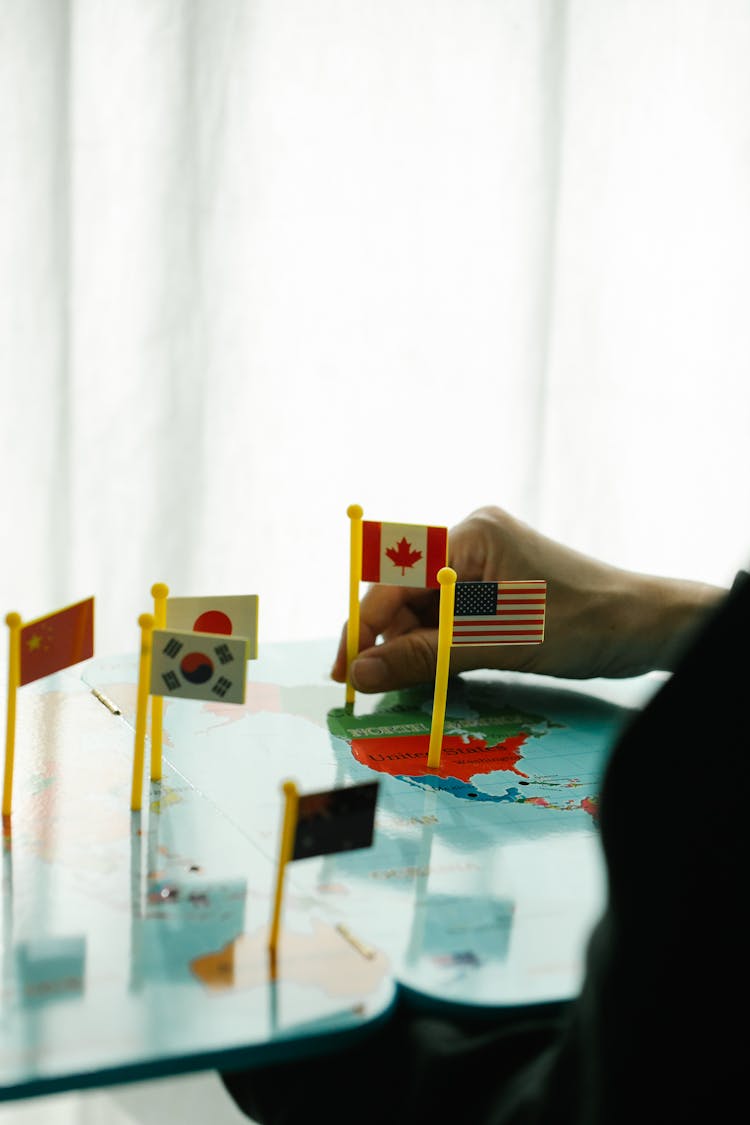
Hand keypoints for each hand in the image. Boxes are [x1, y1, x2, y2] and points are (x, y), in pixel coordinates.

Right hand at [330, 505, 724, 691]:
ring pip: (426, 614)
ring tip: (399, 688)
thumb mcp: (500, 642)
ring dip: (413, 651)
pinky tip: (429, 677)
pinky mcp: (495, 598)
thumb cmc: (583, 622)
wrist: (646, 627)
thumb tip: (363, 672)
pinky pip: (450, 624)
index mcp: (471, 535)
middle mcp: (472, 545)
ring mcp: (484, 571)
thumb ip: (428, 656)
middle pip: (407, 597)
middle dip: (387, 640)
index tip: (345, 670)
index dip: (365, 626)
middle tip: (366, 686)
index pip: (397, 581)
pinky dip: (438, 652)